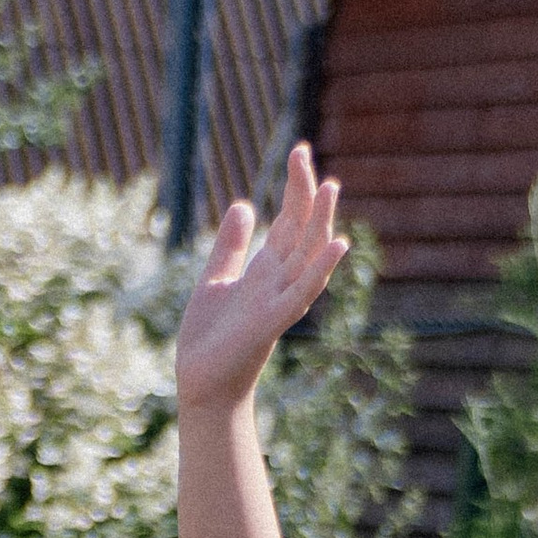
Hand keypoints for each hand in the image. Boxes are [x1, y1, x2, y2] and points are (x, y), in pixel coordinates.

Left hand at [174, 146, 346, 415]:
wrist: (200, 386)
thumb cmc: (210, 340)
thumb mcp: (214, 281)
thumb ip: (230, 247)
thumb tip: (244, 205)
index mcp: (265, 271)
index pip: (288, 221)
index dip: (295, 188)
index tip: (299, 151)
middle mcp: (278, 282)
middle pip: (300, 230)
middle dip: (304, 193)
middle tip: (303, 152)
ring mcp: (278, 302)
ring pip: (308, 257)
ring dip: (320, 224)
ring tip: (330, 187)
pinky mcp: (271, 323)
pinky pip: (302, 293)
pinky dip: (320, 269)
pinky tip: (337, 244)